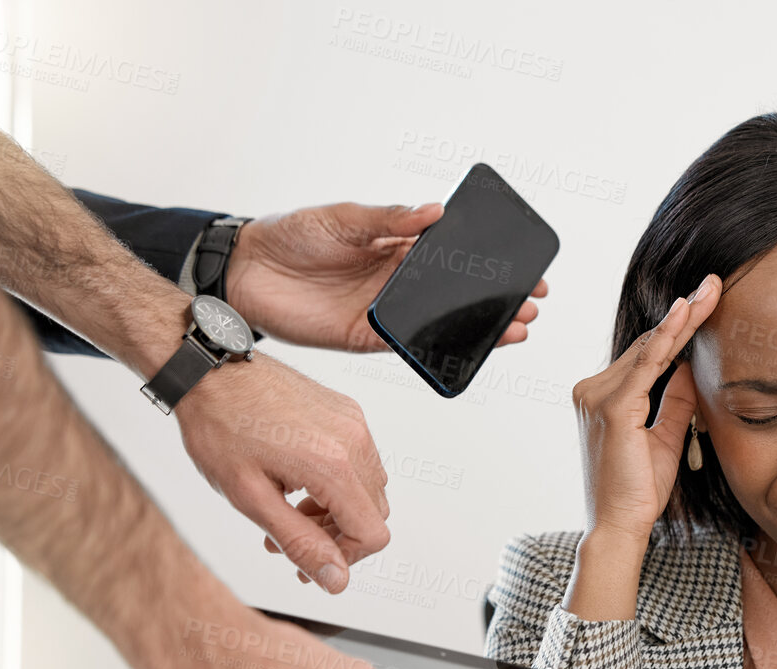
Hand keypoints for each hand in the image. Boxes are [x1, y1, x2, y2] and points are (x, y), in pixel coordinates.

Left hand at [173, 353, 389, 591]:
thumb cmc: (219, 428)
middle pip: (375, 513)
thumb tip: (335, 580)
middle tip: (290, 538)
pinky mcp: (348, 412)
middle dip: (337, 536)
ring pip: (369, 490)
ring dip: (337, 511)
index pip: (372, 534)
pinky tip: (297, 480)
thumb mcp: (251, 498)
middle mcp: (354, 441)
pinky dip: (337, 483)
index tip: (309, 561)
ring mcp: (354, 423)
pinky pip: (360, 461)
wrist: (210, 372)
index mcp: (333, 465)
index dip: (344, 558)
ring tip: (289, 508)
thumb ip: (299, 542)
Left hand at [226, 202, 547, 351]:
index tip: (522, 263)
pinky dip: (441, 347)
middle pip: (456, 291)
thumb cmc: (290, 235)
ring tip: (516, 325)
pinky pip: (413, 344)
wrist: (244, 272)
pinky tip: (468, 346)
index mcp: (395, 245)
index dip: (486, 260)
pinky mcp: (369, 336)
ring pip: (443, 320)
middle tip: (531, 299)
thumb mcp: (342, 217)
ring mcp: (386, 309)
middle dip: (496, 295)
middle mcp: (396, 279)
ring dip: (479, 324)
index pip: (452, 254)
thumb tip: (434, 213)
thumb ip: (388, 218)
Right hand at [571, 273, 721, 549]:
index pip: (647, 354)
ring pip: (649, 349)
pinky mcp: (612, 408)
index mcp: (603, 397)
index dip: (677, 327)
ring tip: (709, 291)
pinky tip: (685, 315)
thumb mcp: (665, 438)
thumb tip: (691, 369)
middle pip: (648, 344)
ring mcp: (597, 396)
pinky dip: (667, 338)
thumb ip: (675, 402)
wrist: (619, 526)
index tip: (704, 302)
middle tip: (713, 284)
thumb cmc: (639, 491)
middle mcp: (593, 390)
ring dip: (682, 318)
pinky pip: (646, 366)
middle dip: (684, 313)